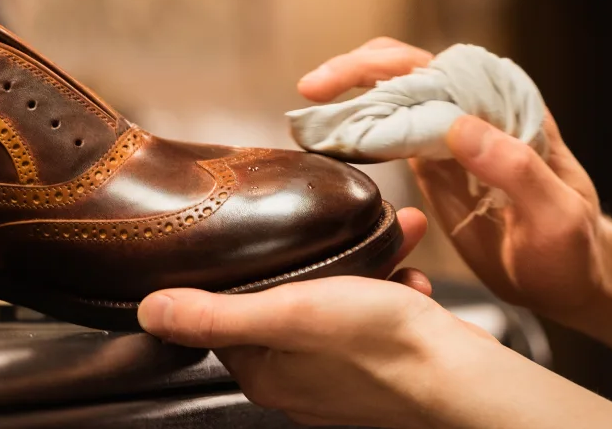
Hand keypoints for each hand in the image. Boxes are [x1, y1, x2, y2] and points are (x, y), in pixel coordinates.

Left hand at [137, 208, 498, 428]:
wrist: (462, 379)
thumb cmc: (380, 345)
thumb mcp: (287, 312)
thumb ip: (217, 313)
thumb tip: (150, 312)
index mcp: (265, 373)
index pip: (227, 316)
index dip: (246, 270)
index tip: (264, 234)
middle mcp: (299, 381)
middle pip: (286, 304)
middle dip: (315, 260)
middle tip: (338, 230)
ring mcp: (343, 376)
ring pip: (338, 303)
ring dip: (361, 266)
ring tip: (386, 237)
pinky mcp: (383, 366)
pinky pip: (376, 316)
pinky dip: (391, 286)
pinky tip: (407, 269)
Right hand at [299, 38, 611, 326]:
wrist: (574, 279)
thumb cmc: (574, 250)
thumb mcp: (557, 216)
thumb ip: (515, 170)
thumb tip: (457, 125)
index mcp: (508, 108)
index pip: (443, 69)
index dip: (392, 70)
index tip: (349, 86)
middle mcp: (476, 109)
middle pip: (408, 70)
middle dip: (356, 71)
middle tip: (312, 91)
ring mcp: (452, 135)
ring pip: (392, 96)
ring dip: (347, 99)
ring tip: (306, 118)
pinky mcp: (434, 163)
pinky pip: (390, 132)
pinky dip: (356, 130)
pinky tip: (327, 141)